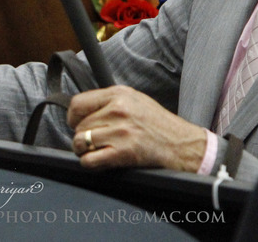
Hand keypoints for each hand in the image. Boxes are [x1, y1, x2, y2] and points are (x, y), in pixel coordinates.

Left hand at [67, 85, 208, 172]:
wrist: (184, 145)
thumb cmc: (159, 124)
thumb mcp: (134, 100)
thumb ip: (109, 102)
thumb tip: (82, 111)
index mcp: (118, 95)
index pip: (77, 104)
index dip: (73, 117)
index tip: (77, 124)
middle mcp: (118, 110)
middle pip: (79, 125)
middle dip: (83, 136)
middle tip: (94, 141)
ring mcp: (121, 131)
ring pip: (81, 142)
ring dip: (84, 150)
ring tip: (96, 150)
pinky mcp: (124, 152)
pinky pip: (90, 160)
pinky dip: (89, 163)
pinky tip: (98, 161)